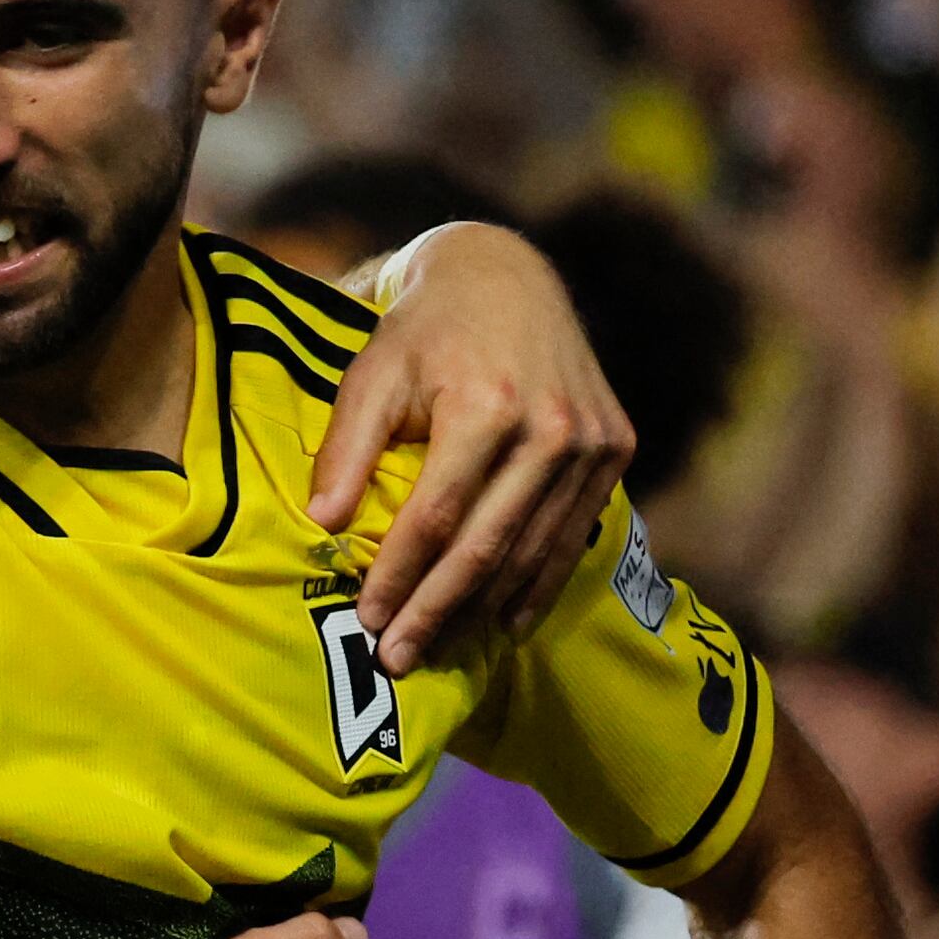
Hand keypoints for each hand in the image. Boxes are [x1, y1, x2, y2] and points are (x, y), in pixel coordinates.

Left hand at [312, 224, 634, 674]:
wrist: (507, 278)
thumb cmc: (425, 332)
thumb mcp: (372, 373)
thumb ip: (346, 447)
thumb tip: (324, 524)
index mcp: (487, 404)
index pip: (437, 516)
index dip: (400, 574)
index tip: (366, 619)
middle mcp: (551, 427)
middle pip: (487, 546)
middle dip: (437, 611)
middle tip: (396, 660)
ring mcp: (591, 441)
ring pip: (531, 551)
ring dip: (483, 611)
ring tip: (437, 649)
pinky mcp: (614, 448)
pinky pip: (570, 535)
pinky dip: (536, 585)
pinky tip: (502, 623)